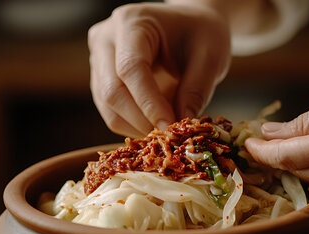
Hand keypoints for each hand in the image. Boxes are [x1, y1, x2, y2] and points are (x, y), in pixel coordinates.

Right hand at [88, 3, 230, 137]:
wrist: (188, 26)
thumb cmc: (201, 34)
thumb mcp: (210, 56)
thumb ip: (196, 90)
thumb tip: (179, 125)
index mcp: (132, 22)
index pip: (130, 68)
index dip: (148, 103)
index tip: (170, 126)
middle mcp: (105, 39)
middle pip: (111, 90)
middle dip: (141, 119)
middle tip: (170, 136)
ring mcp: (98, 60)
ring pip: (107, 107)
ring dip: (136, 126)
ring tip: (166, 130)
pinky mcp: (100, 79)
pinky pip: (111, 112)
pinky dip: (133, 125)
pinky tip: (156, 125)